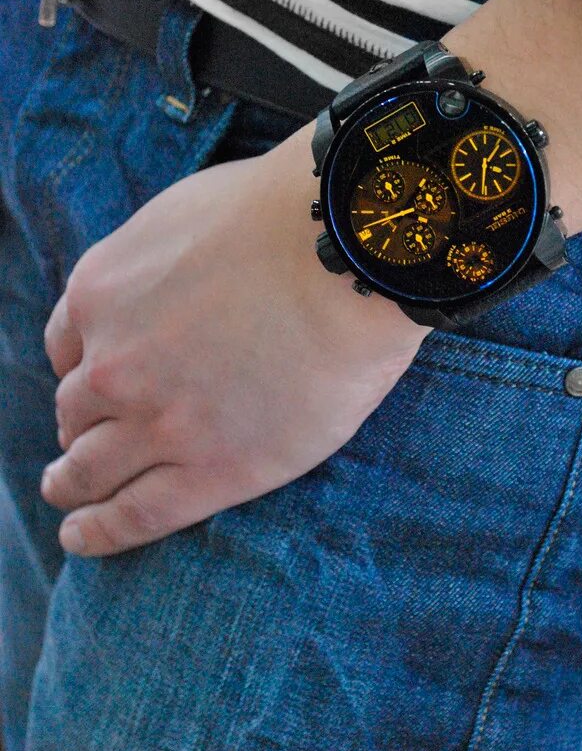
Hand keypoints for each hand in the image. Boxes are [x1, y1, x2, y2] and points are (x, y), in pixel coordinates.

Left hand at [40, 123, 428, 556]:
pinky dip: (100, 532)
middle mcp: (111, 362)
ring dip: (72, 484)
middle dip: (80, 425)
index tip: (97, 381)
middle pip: (75, 408)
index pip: (68, 346)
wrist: (344, 257)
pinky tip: (83, 537)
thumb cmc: (285, 218)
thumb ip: (156, 258)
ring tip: (68, 499)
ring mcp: (155, 421)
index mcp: (102, 293)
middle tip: (87, 443)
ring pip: (89, 469)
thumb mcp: (186, 213)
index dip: (83, 367)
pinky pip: (135, 514)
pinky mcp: (209, 470)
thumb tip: (166, 276)